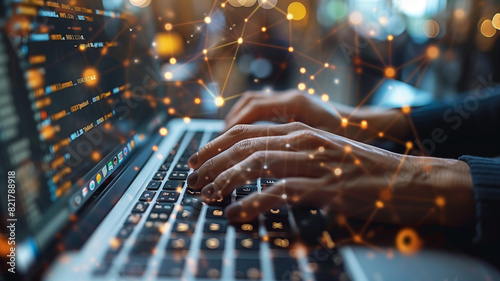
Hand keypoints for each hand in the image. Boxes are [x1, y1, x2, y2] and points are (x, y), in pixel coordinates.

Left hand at [188, 122, 474, 225]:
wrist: (410, 180)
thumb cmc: (364, 170)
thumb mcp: (325, 153)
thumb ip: (293, 154)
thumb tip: (257, 167)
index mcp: (300, 131)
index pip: (245, 132)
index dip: (214, 145)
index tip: (196, 160)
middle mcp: (304, 141)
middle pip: (243, 146)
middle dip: (211, 163)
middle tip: (192, 180)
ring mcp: (315, 164)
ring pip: (256, 165)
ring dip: (225, 181)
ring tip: (206, 195)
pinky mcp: (327, 188)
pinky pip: (279, 193)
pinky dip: (252, 203)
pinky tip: (236, 213)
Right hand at [225, 89, 409, 141]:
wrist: (367, 126)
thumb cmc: (351, 138)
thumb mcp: (325, 147)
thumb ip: (297, 150)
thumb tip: (265, 163)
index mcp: (297, 104)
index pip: (254, 110)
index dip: (234, 130)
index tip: (221, 150)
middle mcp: (290, 98)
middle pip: (247, 106)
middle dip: (227, 129)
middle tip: (212, 151)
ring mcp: (289, 101)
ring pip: (251, 105)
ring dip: (234, 124)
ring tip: (221, 146)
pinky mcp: (289, 108)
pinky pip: (259, 110)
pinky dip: (246, 123)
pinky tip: (240, 141)